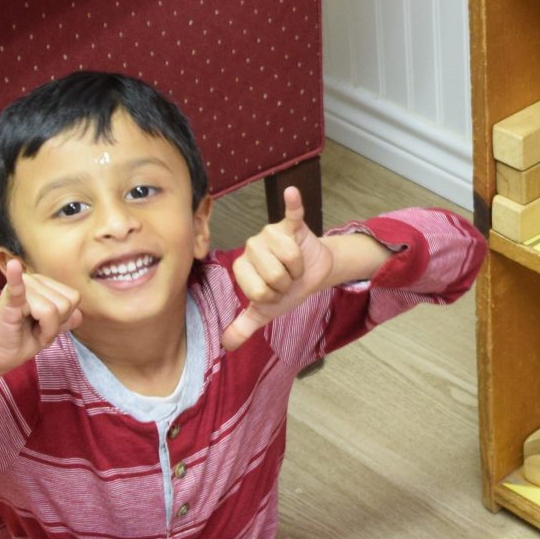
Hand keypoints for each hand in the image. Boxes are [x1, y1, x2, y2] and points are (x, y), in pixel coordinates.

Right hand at [0, 257, 83, 378]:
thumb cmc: (20, 342)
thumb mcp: (49, 331)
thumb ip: (65, 321)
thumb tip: (80, 314)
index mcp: (44, 285)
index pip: (73, 299)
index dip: (63, 320)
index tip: (45, 328)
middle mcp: (34, 281)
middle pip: (65, 304)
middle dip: (54, 326)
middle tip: (35, 331)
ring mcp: (21, 289)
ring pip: (52, 310)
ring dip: (44, 330)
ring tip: (28, 331)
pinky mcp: (7, 300)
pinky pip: (17, 288)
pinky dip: (15, 279)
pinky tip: (13, 266)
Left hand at [222, 187, 335, 352]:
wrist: (313, 274)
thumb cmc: (286, 289)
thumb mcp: (265, 311)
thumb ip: (244, 326)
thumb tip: (226, 345)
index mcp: (241, 266)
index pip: (258, 291)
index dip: (274, 296)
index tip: (276, 293)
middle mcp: (252, 246)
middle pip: (273, 275)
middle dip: (288, 283)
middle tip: (288, 278)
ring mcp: (271, 233)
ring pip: (289, 258)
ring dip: (299, 268)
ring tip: (296, 265)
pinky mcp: (292, 225)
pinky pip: (292, 214)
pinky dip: (293, 204)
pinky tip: (290, 193)